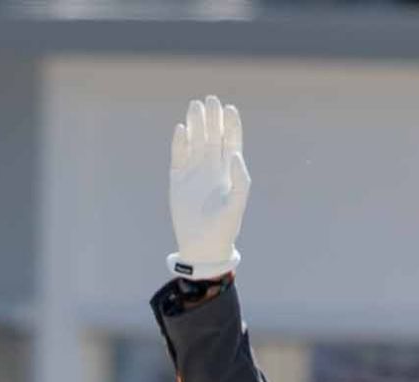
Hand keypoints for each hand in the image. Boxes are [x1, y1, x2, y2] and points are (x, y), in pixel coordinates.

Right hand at [168, 95, 250, 281]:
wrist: (203, 245)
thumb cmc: (224, 227)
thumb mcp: (237, 204)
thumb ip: (240, 180)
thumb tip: (234, 155)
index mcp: (229, 171)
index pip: (231, 141)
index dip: (231, 125)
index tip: (229, 108)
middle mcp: (212, 167)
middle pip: (212, 136)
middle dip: (212, 118)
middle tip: (210, 99)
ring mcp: (195, 171)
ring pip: (195, 141)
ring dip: (195, 124)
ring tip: (195, 106)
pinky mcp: (178, 179)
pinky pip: (179, 155)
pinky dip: (179, 142)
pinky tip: (181, 128)